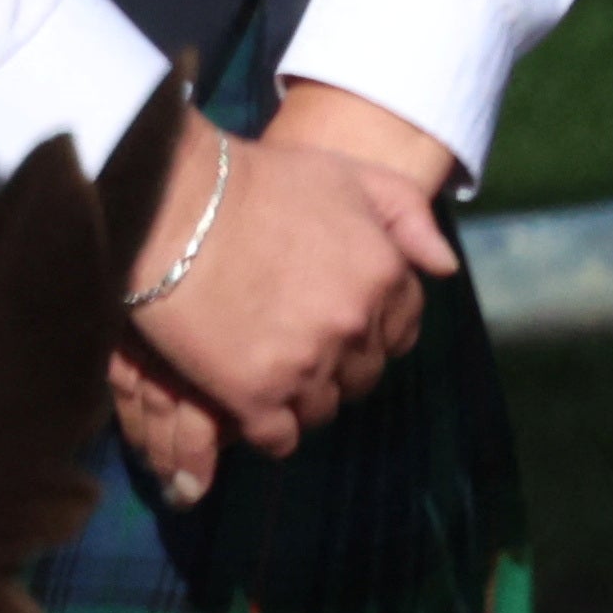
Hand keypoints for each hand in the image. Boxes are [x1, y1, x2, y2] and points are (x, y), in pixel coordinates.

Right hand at [118, 86, 460, 480]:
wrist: (165, 203)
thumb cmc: (253, 181)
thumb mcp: (348, 175)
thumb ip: (407, 217)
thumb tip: (446, 268)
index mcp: (383, 276)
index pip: (401, 330)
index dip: (370, 331)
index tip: (336, 326)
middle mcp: (355, 325)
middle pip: (363, 374)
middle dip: (337, 366)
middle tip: (294, 349)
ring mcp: (307, 363)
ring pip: (322, 408)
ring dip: (301, 398)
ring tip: (268, 375)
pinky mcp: (254, 393)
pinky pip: (279, 437)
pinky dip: (268, 430)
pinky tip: (248, 408)